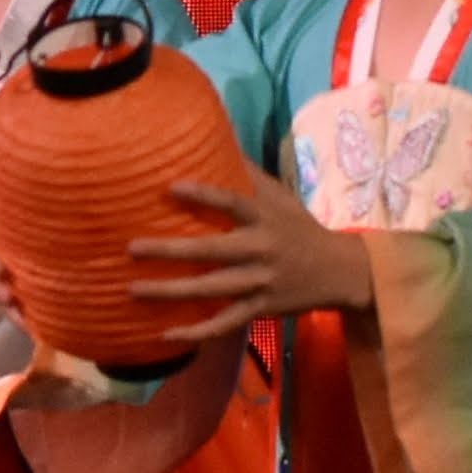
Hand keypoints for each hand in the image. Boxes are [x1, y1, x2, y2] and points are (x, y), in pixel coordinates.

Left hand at [126, 171, 375, 343]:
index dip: (204, 195)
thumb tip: (218, 138)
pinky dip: (197, 333)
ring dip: (170, 292)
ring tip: (133, 289)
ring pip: (210, 290)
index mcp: (265, 219)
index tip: (171, 187)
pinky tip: (165, 334)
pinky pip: (224, 324)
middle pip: (211, 251)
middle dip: (170, 251)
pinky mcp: (260, 309)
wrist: (340, 271)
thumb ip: (249, 174)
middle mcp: (261, 250)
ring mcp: (259, 283)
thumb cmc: (299, 228)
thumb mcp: (281, 197)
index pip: (233, 202)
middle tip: (132, 248)